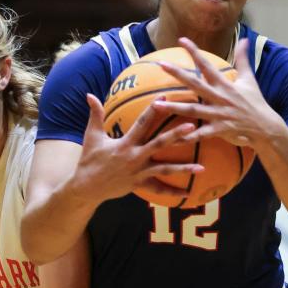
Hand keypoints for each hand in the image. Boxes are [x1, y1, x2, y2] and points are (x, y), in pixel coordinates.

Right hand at [78, 93, 203, 203]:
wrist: (86, 187)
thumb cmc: (89, 160)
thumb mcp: (91, 136)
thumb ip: (95, 115)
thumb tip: (89, 95)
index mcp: (125, 143)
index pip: (142, 123)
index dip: (153, 110)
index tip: (165, 98)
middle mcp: (134, 157)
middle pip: (159, 144)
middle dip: (176, 135)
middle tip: (192, 126)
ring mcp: (138, 172)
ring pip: (164, 169)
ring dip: (183, 168)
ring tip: (201, 167)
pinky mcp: (139, 185)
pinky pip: (158, 189)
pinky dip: (172, 191)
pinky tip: (187, 192)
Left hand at [156, 36, 281, 146]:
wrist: (266, 127)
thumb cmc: (255, 103)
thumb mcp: (250, 79)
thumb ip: (243, 59)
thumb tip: (245, 39)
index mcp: (225, 84)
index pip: (207, 64)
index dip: (194, 51)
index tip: (181, 40)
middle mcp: (220, 97)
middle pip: (195, 83)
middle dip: (178, 74)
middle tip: (161, 65)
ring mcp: (219, 114)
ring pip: (193, 110)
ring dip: (174, 107)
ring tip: (156, 104)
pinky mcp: (220, 130)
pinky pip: (201, 134)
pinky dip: (188, 136)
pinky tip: (173, 139)